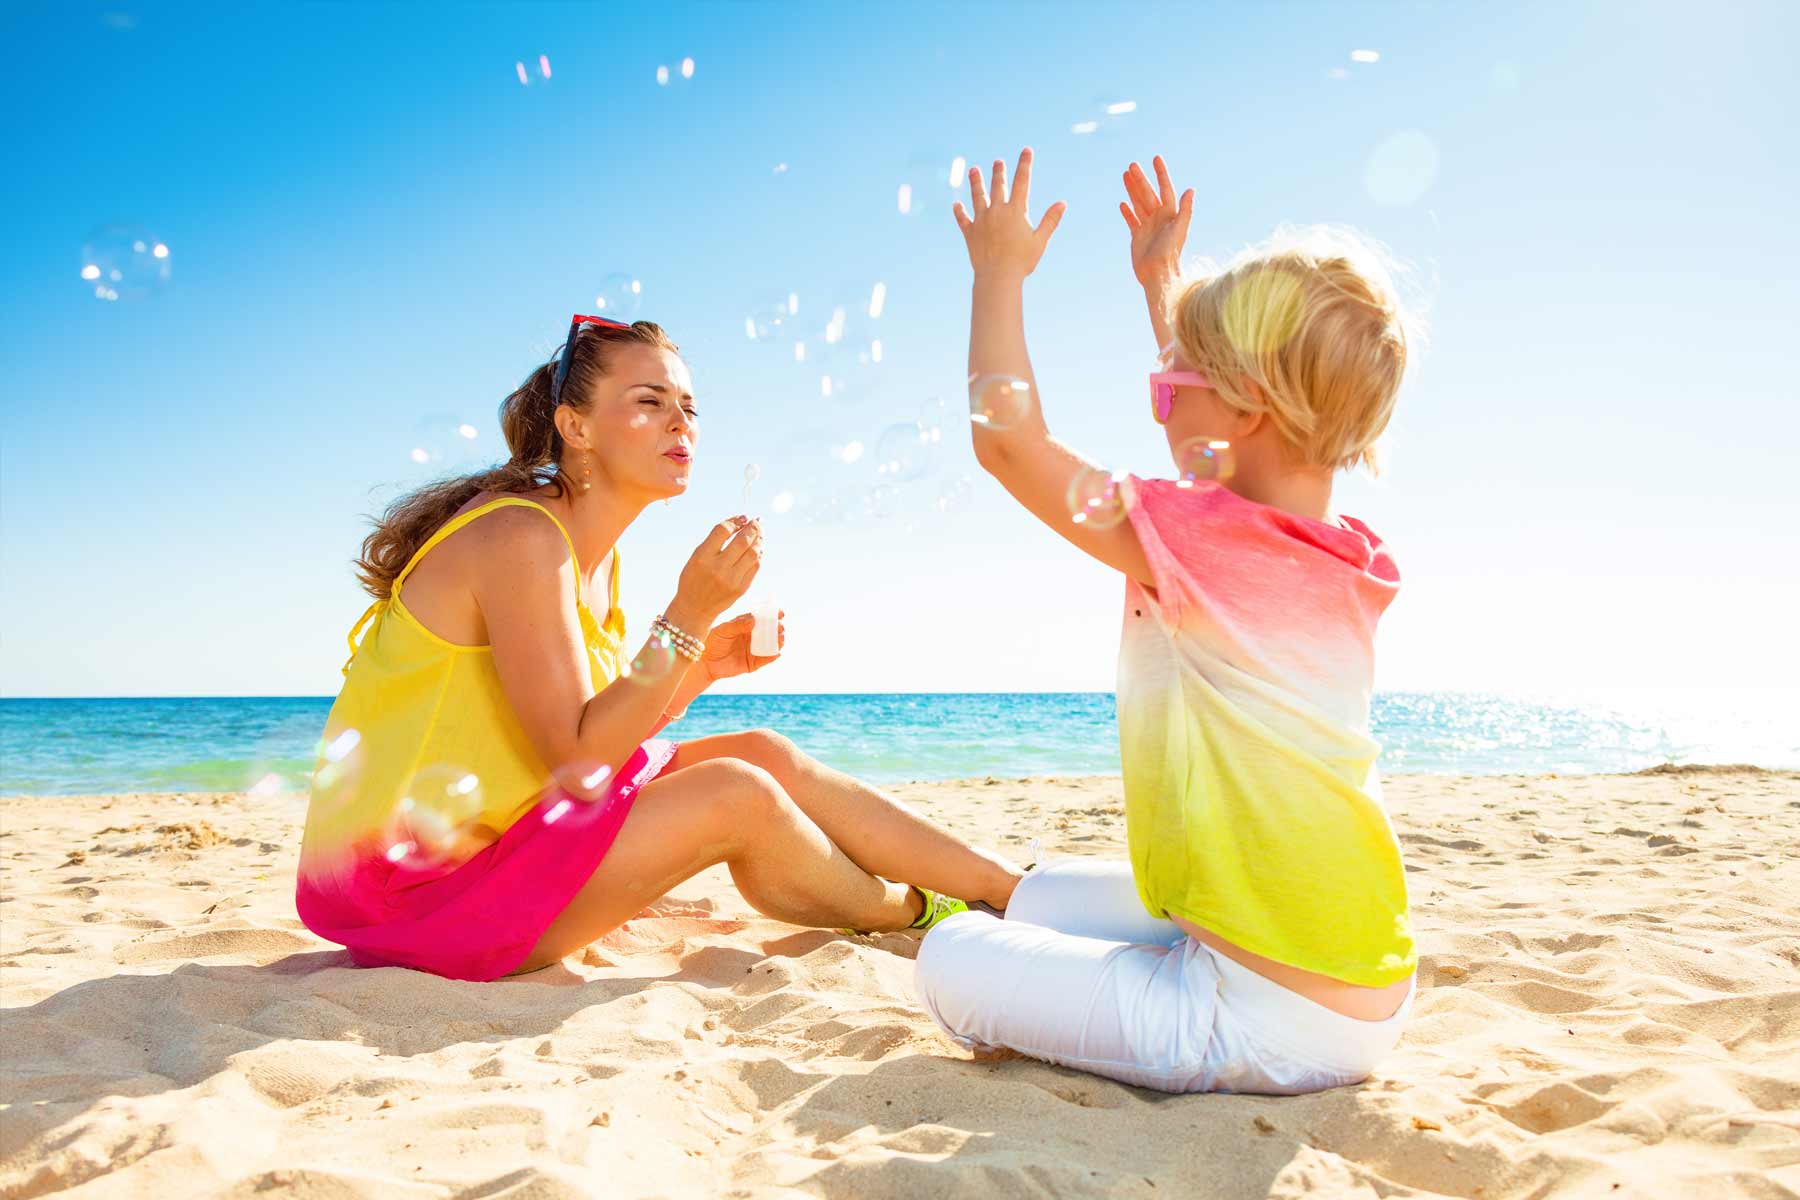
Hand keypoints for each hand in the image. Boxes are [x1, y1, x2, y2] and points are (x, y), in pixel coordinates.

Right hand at [672, 517, 761, 627]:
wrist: (694, 608)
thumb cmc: (694, 578)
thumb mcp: (696, 557)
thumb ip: (715, 540)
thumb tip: (739, 522)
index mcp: (702, 557)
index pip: (722, 531)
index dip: (735, 520)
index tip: (742, 517)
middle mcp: (717, 568)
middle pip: (742, 541)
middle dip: (753, 528)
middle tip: (757, 521)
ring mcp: (731, 580)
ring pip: (753, 553)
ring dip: (759, 540)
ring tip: (759, 533)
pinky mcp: (741, 588)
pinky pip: (755, 566)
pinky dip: (758, 555)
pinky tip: (757, 548)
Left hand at [700, 610, 784, 680]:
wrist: (705, 662)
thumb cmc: (712, 642)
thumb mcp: (723, 630)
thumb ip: (737, 625)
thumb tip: (754, 620)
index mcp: (745, 625)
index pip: (762, 618)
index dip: (772, 615)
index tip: (780, 613)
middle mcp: (752, 637)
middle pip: (770, 631)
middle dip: (778, 628)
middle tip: (780, 627)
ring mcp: (754, 650)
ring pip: (771, 645)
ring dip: (778, 641)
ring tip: (781, 638)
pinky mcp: (753, 663)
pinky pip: (765, 659)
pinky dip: (772, 656)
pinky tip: (776, 652)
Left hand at [954, 147, 1065, 280]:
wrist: (998, 277)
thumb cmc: (1022, 261)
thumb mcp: (1040, 241)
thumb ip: (1050, 220)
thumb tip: (1062, 203)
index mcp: (1016, 211)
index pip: (1022, 181)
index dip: (1024, 164)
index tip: (1026, 150)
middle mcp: (997, 211)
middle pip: (998, 185)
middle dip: (998, 172)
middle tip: (998, 162)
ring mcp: (981, 221)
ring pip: (977, 196)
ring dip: (976, 182)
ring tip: (973, 170)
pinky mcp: (970, 233)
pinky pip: (963, 219)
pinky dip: (959, 212)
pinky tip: (956, 205)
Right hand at [1120, 155, 1193, 289]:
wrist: (1158, 275)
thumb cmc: (1170, 254)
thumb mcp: (1179, 230)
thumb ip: (1185, 210)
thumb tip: (1191, 189)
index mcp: (1170, 215)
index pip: (1165, 189)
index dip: (1161, 174)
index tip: (1156, 159)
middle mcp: (1159, 219)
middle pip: (1148, 194)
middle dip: (1140, 180)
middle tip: (1132, 165)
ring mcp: (1148, 227)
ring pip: (1138, 203)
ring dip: (1132, 190)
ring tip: (1124, 175)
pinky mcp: (1138, 237)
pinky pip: (1132, 220)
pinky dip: (1127, 212)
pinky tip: (1122, 203)